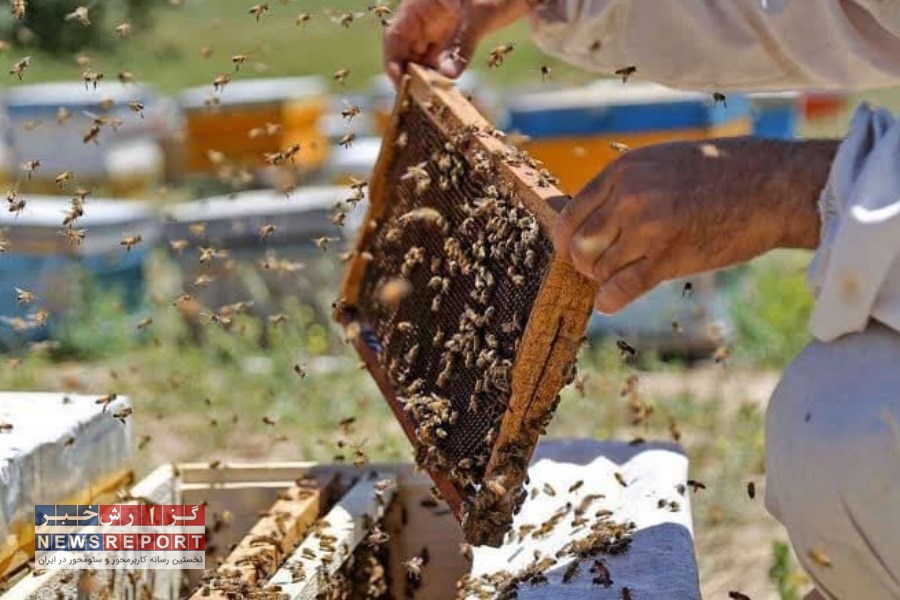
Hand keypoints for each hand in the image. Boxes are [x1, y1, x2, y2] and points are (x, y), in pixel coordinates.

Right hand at [383, 0, 529, 84]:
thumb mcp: (479, 15)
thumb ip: (462, 45)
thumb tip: (448, 77)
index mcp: (420, 3)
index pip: (395, 34)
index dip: (393, 60)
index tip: (400, 83)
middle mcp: (423, 17)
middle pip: (404, 49)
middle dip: (408, 73)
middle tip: (414, 98)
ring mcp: (437, 29)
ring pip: (420, 57)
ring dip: (423, 77)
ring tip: (428, 97)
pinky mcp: (450, 39)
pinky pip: (438, 60)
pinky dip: (438, 75)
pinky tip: (442, 89)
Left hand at [553, 138, 837, 313]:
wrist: (772, 185)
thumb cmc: (721, 173)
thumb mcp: (662, 162)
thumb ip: (626, 186)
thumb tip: (593, 219)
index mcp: (623, 171)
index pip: (570, 215)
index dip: (568, 240)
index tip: (574, 253)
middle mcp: (629, 197)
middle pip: (579, 246)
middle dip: (586, 263)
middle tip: (601, 269)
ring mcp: (648, 227)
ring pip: (598, 269)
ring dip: (605, 280)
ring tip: (621, 278)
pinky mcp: (668, 257)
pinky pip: (621, 288)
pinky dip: (610, 300)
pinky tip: (612, 302)